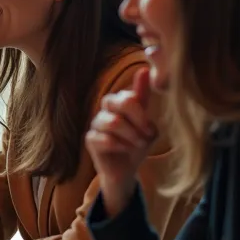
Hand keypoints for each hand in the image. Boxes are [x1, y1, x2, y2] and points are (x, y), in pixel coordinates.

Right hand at [86, 69, 156, 217]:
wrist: (126, 170)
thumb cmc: (137, 144)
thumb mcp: (147, 123)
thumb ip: (143, 98)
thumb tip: (144, 69)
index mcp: (119, 103)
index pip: (127, 96)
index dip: (140, 112)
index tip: (150, 128)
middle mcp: (105, 110)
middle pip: (117, 102)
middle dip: (136, 120)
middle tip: (146, 136)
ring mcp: (96, 124)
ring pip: (113, 122)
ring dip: (130, 136)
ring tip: (138, 145)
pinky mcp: (90, 139)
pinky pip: (104, 138)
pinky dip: (119, 146)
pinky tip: (124, 150)